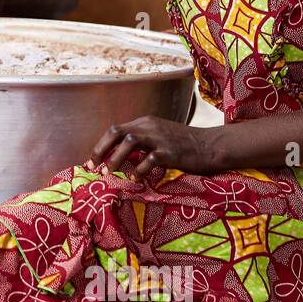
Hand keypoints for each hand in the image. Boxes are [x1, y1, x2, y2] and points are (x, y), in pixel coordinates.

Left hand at [89, 116, 218, 180]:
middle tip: (94, 167)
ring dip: (116, 157)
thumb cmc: (183, 145)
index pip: (115, 130)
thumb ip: (140, 143)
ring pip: (130, 141)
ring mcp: (160, 137)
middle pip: (117, 132)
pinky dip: (139, 168)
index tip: (91, 162)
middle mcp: (150, 126)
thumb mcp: (158, 137)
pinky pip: (150, 158)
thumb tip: (119, 157)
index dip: (100, 145)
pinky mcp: (171, 151)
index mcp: (145, 123)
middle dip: (101, 149)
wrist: (211, 145)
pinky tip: (135, 178)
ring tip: (109, 172)